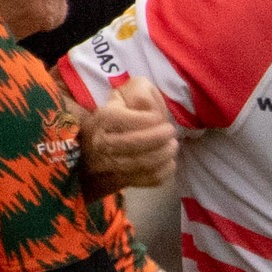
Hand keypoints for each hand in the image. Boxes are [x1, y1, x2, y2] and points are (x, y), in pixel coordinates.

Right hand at [77, 74, 177, 194]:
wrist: (100, 141)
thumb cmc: (120, 112)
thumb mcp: (126, 93)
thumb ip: (140, 92)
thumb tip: (150, 107)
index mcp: (105, 118)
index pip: (129, 121)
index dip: (150, 120)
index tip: (159, 118)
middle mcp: (103, 142)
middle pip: (134, 144)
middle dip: (158, 138)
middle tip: (170, 132)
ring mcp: (110, 164)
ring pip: (141, 164)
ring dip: (163, 155)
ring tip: (171, 146)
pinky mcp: (122, 180)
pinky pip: (147, 179)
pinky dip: (163, 172)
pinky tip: (168, 162)